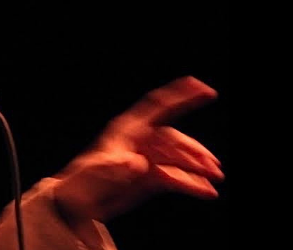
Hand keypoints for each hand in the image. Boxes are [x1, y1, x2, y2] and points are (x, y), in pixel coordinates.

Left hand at [53, 76, 223, 222]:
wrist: (77, 205)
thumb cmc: (82, 183)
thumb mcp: (97, 173)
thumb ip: (116, 167)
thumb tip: (136, 163)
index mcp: (127, 130)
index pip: (158, 105)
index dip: (180, 94)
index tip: (203, 87)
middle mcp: (140, 141)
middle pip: (174, 139)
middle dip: (196, 150)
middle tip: (214, 165)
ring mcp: (146, 158)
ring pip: (178, 158)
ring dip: (197, 167)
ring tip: (215, 178)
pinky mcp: (149, 176)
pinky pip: (176, 176)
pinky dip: (191, 183)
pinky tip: (205, 191)